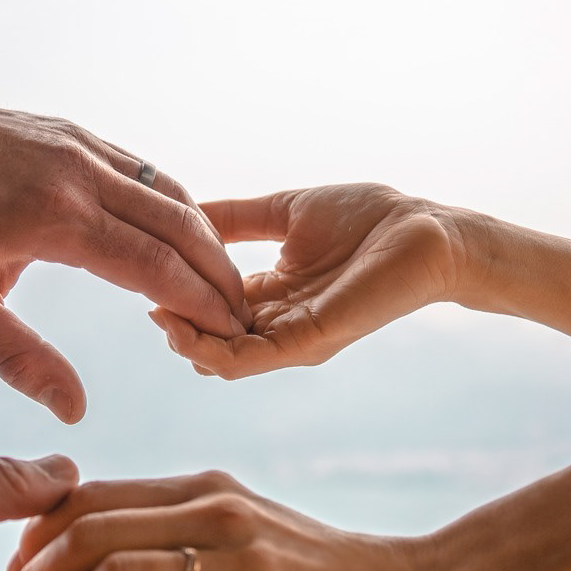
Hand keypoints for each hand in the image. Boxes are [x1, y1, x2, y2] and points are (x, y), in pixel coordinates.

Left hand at [0, 81, 251, 422]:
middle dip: (220, 272)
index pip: (154, 265)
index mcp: (56, 217)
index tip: (233, 332)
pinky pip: (141, 169)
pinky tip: (181, 236)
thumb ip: (18, 358)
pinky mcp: (74, 132)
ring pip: (167, 191)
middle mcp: (80, 172)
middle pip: (179, 224)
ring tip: (224, 282)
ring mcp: (81, 144)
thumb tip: (75, 411)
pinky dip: (173, 204)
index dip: (201, 301)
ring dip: (204, 236)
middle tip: (246, 312)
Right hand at [148, 183, 466, 378]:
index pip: (210, 306)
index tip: (145, 270)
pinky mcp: (308, 341)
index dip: (176, 292)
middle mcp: (277, 323)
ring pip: (221, 358)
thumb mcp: (284, 211)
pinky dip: (210, 350)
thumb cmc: (369, 218)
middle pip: (209, 338)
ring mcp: (291, 338)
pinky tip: (183, 325)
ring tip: (157, 313)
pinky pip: (247, 360)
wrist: (425, 231)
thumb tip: (184, 210)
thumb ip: (235, 218)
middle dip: (172, 321)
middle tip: (145, 298)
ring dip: (184, 341)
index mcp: (271, 294)